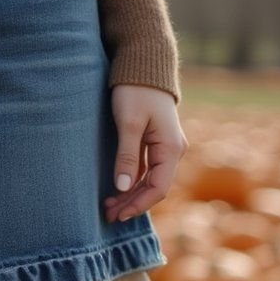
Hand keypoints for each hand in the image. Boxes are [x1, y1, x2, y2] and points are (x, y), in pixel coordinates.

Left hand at [104, 85, 188, 222]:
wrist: (144, 64)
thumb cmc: (136, 90)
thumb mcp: (129, 123)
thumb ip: (127, 156)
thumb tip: (122, 187)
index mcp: (170, 148)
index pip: (158, 188)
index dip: (138, 205)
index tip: (118, 215)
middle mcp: (172, 151)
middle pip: (154, 188)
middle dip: (132, 204)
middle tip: (107, 215)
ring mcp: (165, 148)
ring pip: (149, 181)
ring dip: (130, 195)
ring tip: (108, 207)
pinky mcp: (155, 144)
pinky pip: (145, 171)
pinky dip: (131, 183)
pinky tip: (116, 191)